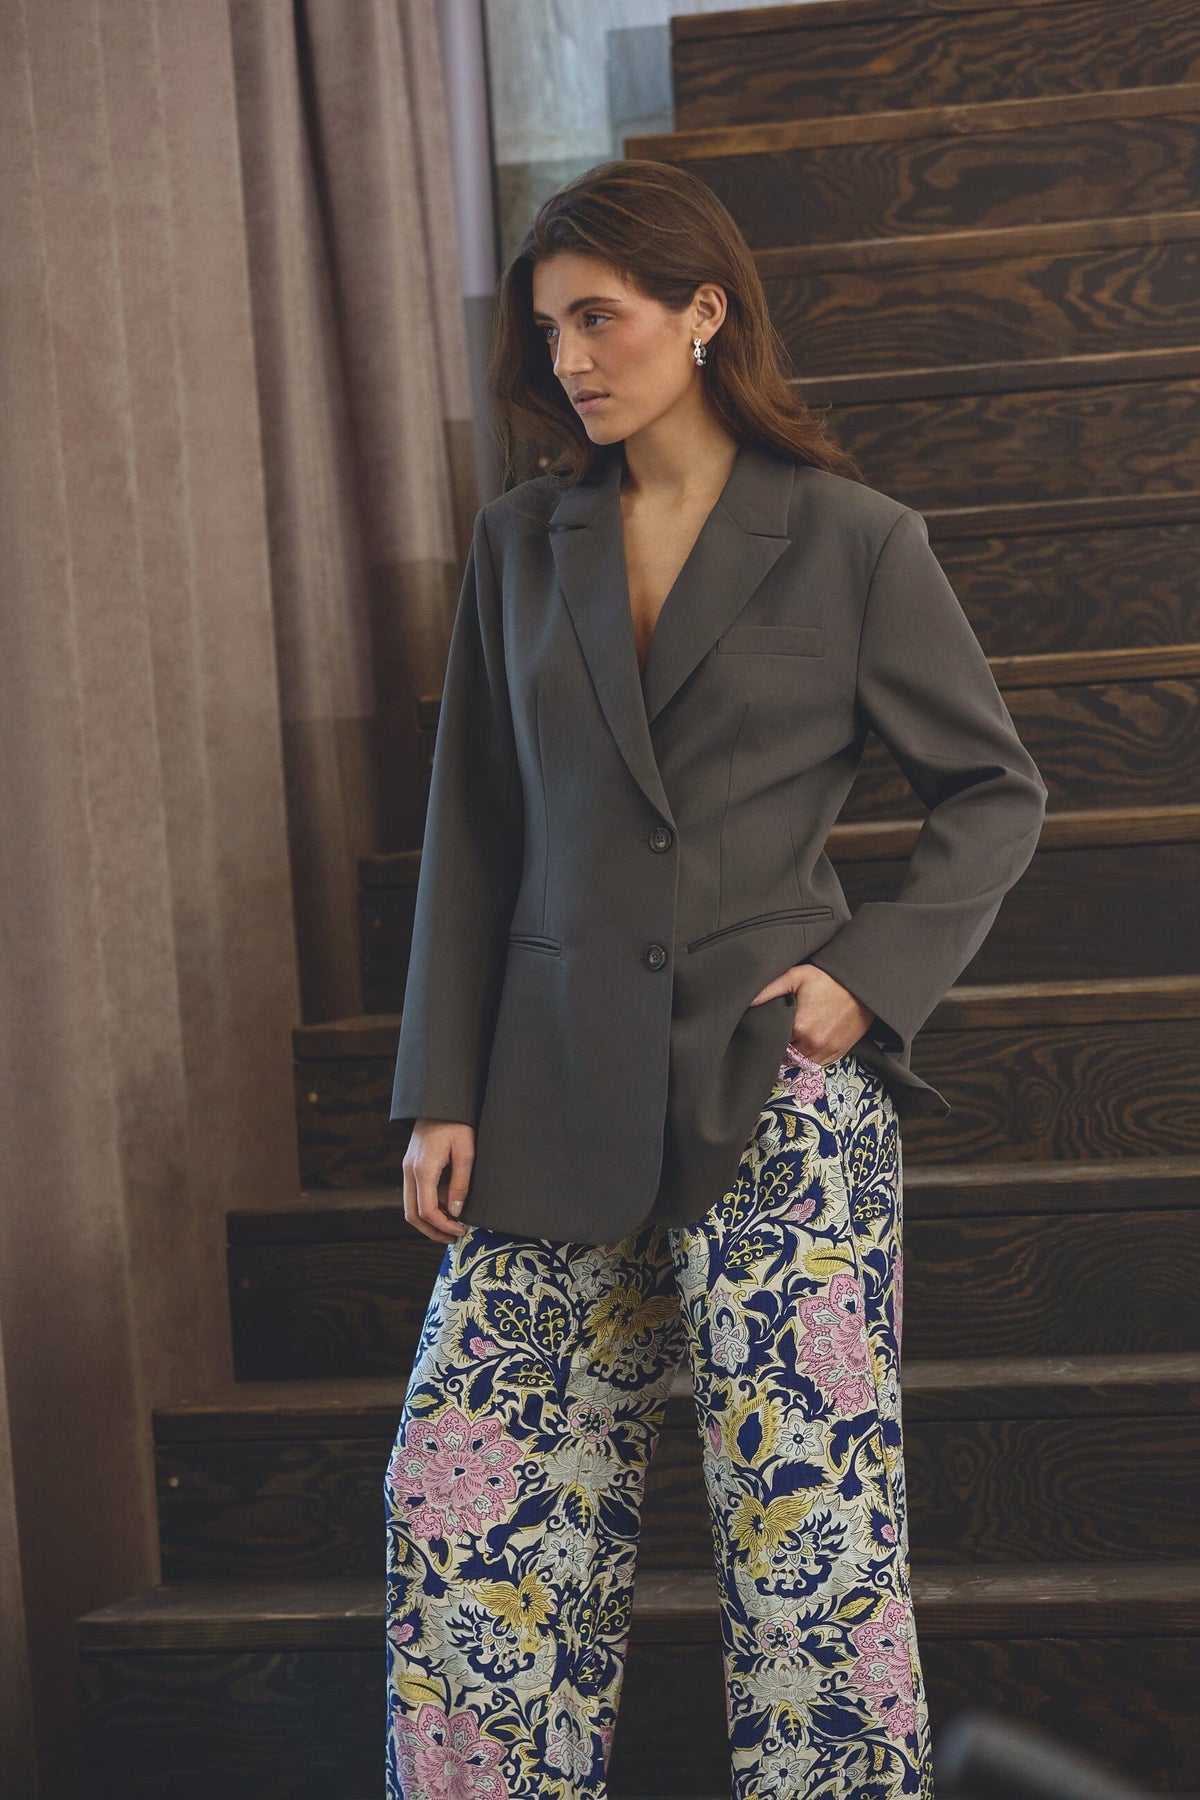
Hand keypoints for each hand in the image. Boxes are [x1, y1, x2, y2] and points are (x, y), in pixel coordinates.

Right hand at [402, 1119, 474, 1241]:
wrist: (440, 1100)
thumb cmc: (456, 1123)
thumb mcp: (466, 1152)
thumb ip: (461, 1184)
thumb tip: (457, 1212)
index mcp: (423, 1169)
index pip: (427, 1210)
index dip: (444, 1226)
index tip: (461, 1231)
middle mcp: (410, 1171)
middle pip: (412, 1214)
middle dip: (432, 1231)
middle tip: (453, 1238)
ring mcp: (407, 1168)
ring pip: (409, 1207)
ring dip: (428, 1221)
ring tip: (451, 1226)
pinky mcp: (410, 1165)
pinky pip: (413, 1194)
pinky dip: (426, 1207)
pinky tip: (446, 1208)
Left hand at [750, 962, 874, 1064]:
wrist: (861, 985)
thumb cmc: (828, 979)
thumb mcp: (796, 976)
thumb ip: (769, 989)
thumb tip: (747, 1001)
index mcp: (800, 1027)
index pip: (774, 1042)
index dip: (770, 1035)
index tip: (770, 1027)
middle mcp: (814, 1044)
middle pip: (786, 1055)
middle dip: (782, 1045)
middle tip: (782, 1030)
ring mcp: (828, 1051)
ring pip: (800, 1062)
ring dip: (795, 1053)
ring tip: (794, 1036)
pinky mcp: (838, 1052)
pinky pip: (816, 1064)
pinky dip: (810, 1056)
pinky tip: (807, 1041)